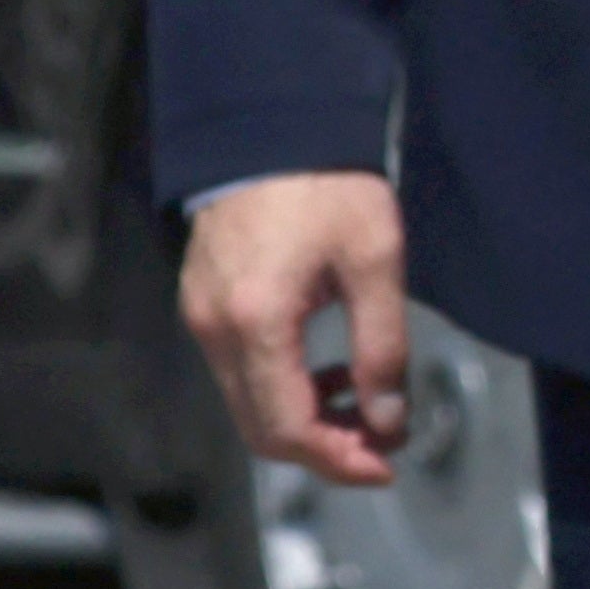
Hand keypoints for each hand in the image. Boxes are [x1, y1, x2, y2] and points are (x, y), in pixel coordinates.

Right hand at [179, 171, 417, 486]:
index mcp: (257, 319)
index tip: (386, 462)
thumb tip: (390, 419)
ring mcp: (200, 317)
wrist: (272, 126)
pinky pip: (238, 374)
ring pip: (247, 406)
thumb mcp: (376, 262)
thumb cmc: (328, 184)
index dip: (339, 460)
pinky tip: (325, 372)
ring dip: (304, 421)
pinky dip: (281, 390)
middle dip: (324, 449)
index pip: (287, 428)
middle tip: (381, 443)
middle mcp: (214, 327)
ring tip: (363, 405)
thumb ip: (383, 349)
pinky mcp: (201, 305)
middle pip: (261, 430)